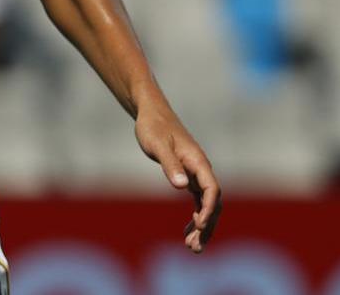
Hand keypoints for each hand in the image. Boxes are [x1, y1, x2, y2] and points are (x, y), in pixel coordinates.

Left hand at [134, 106, 220, 252]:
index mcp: (199, 162)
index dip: (208, 210)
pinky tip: (189, 231)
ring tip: (193, 247)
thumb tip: (182, 187)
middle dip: (207, 226)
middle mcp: (202, 170)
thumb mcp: (158, 146)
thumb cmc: (153, 128)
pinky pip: (198, 201)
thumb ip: (170, 165)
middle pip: (212, 203)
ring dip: (202, 226)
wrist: (152, 115)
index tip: (200, 227)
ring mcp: (197, 174)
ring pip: (206, 205)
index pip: (212, 190)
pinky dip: (196, 216)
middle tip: (195, 248)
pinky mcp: (189, 176)